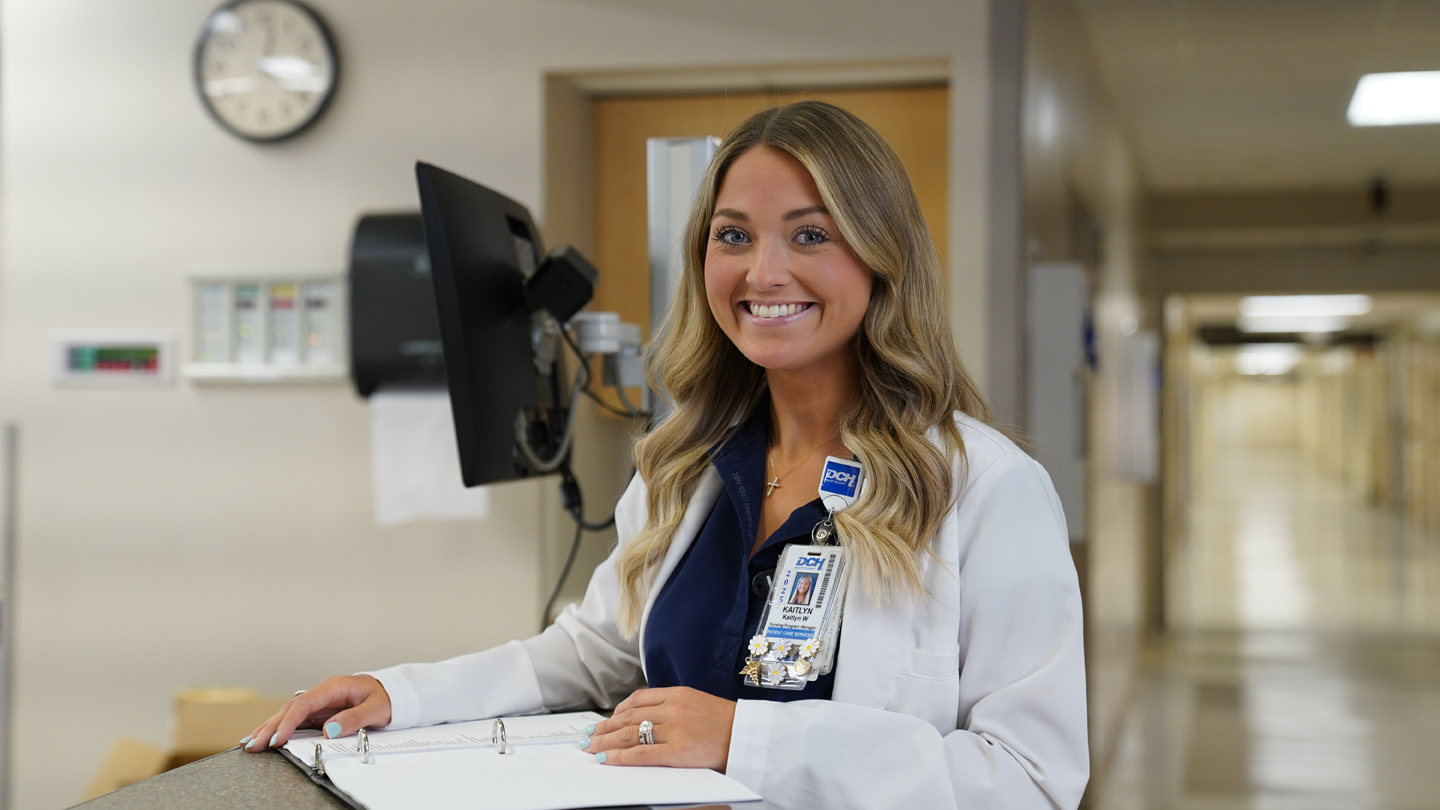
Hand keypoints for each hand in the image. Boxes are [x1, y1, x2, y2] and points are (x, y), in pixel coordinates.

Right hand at [242, 675, 391, 751]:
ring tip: (250, 743)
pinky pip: (295, 719)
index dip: (289, 722)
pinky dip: (279, 728)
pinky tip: (265, 736)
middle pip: (290, 709)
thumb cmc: (387, 698)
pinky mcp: (319, 710)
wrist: (394, 691)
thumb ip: (354, 718)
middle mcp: (322, 692)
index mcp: (334, 687)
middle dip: (271, 727)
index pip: (304, 704)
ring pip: (289, 713)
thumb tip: (329, 730)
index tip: (278, 738)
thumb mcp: (377, 708)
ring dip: (270, 728)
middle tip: (253, 745)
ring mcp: (319, 701)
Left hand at [580, 687, 735, 769]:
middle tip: (588, 737)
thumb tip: (646, 716)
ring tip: (591, 748)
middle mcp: (672, 709)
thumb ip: (673, 706)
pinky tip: (607, 759)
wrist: (749, 736)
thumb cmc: (726, 723)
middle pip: (628, 717)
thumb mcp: (697, 702)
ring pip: (630, 734)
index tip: (605, 721)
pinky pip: (642, 754)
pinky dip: (620, 757)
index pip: (637, 701)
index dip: (616, 713)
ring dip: (606, 741)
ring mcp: (674, 730)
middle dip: (605, 729)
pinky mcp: (678, 752)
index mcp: (677, 694)